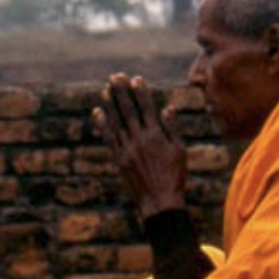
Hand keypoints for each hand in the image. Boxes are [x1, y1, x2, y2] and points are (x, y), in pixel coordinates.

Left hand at [93, 73, 186, 219]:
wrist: (159, 202)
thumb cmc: (174, 177)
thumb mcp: (180, 151)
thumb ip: (173, 129)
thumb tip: (168, 108)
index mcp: (156, 135)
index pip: (147, 107)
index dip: (140, 92)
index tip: (135, 79)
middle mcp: (139, 139)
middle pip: (128, 110)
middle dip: (122, 92)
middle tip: (115, 76)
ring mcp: (127, 149)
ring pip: (117, 121)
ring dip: (111, 104)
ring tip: (106, 89)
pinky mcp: (119, 159)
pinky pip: (108, 137)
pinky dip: (103, 124)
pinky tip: (98, 112)